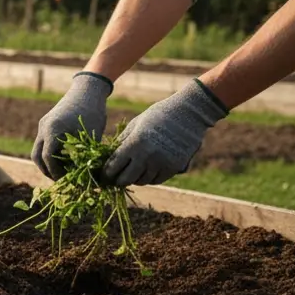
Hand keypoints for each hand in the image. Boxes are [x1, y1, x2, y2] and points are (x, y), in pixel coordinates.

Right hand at [33, 72, 111, 178]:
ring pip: (38, 150)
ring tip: (62, 170)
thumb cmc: (93, 112)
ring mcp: (43, 125)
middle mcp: (43, 128)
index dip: (56, 173)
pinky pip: (43, 142)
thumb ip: (85, 156)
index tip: (67, 180)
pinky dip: (50, 152)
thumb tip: (86, 176)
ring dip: (47, 162)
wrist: (88, 89)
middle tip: (61, 180)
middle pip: (37, 157)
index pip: (48, 159)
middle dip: (47, 171)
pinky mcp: (46, 122)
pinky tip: (64, 156)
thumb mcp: (92, 137)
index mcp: (53, 131)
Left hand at [103, 80, 228, 186]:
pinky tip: (148, 170)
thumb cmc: (159, 115)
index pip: (113, 167)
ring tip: (134, 171)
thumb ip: (122, 142)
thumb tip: (108, 158)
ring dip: (136, 178)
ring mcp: (162, 163)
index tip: (105, 175)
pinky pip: (157, 180)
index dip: (107, 174)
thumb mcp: (136, 124)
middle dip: (119, 180)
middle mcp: (147, 156)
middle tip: (117, 178)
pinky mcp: (175, 167)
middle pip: (126, 180)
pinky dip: (151, 178)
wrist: (189, 113)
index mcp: (134, 143)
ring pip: (142, 181)